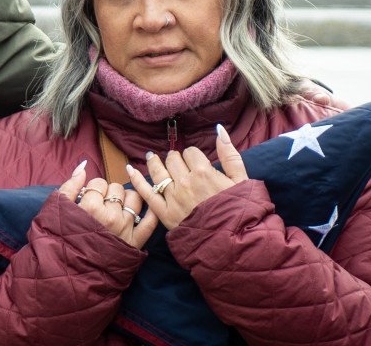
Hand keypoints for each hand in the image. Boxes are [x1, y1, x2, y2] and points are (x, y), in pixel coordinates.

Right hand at [58, 160, 158, 248]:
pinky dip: (152, 212)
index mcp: (91, 207)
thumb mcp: (57, 210)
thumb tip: (83, 166)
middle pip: (117, 189)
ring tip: (117, 208)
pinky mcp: (135, 242)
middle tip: (101, 204)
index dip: (93, 188)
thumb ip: (70, 185)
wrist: (70, 272)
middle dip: (109, 193)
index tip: (88, 198)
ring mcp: (125, 229)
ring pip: (135, 198)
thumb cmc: (61, 240)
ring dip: (127, 199)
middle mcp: (111, 216)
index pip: (99, 183)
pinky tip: (148, 207)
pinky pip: (151, 222)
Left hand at [130, 124, 247, 229]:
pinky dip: (136, 180)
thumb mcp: (241, 180)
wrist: (233, 242)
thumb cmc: (240, 211)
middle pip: (173, 160)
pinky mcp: (164, 213)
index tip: (196, 164)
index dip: (193, 156)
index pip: (190, 153)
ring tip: (152, 158)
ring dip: (154, 162)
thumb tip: (218, 129)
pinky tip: (130, 169)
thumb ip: (229, 154)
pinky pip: (146, 193)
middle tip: (179, 165)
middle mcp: (185, 182)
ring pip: (158, 172)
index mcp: (203, 172)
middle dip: (176, 160)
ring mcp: (172, 198)